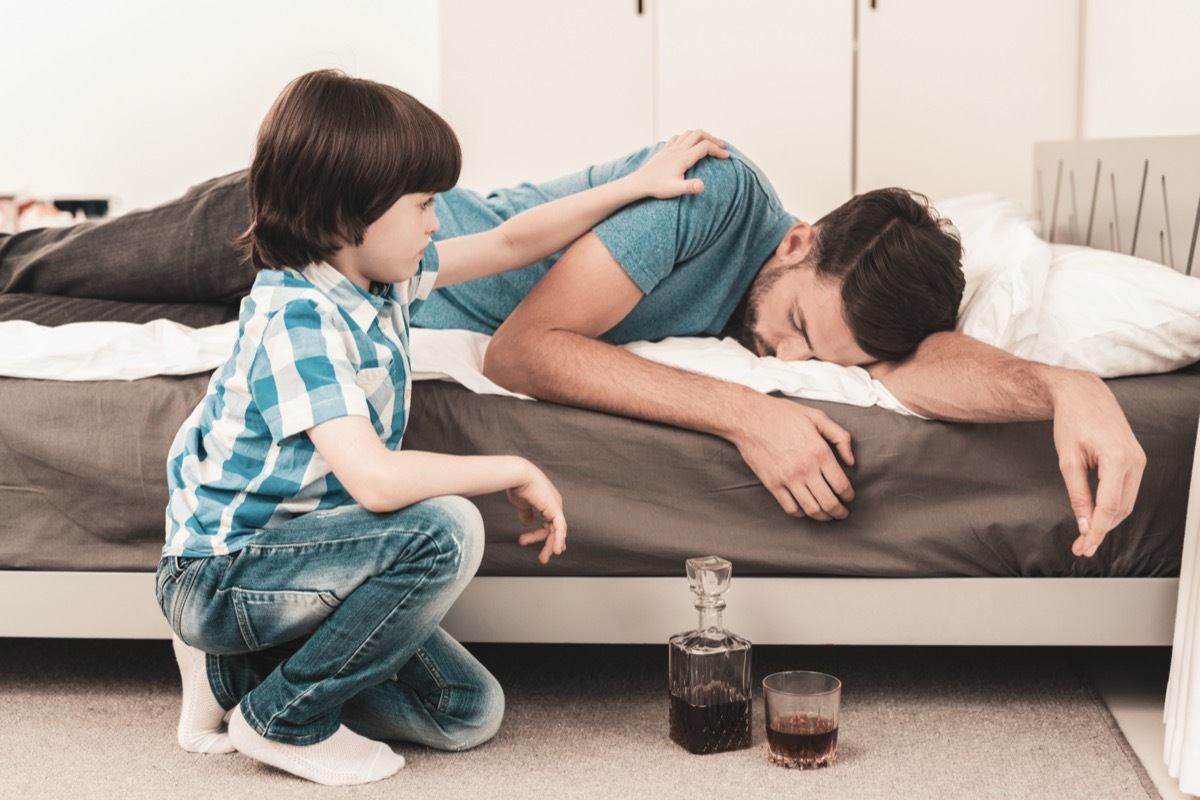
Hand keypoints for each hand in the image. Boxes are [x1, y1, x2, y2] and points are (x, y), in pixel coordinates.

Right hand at [507, 461, 567, 563]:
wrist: (518, 475)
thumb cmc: (518, 486)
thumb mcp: (522, 504)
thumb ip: (526, 514)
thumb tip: (527, 524)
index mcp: (547, 502)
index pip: (549, 522)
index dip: (544, 535)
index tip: (538, 545)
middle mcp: (554, 505)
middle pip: (553, 529)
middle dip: (548, 544)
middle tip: (542, 558)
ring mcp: (556, 507)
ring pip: (557, 531)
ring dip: (551, 546)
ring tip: (543, 558)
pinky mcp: (555, 510)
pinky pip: (560, 528)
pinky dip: (559, 540)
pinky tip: (556, 550)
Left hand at [632, 129, 728, 198]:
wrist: (640, 182)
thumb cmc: (658, 187)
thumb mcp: (675, 190)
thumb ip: (690, 187)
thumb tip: (702, 186)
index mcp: (684, 157)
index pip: (706, 147)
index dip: (718, 151)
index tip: (726, 157)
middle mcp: (678, 149)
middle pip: (700, 134)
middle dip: (713, 139)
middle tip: (722, 147)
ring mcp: (671, 147)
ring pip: (690, 133)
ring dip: (702, 136)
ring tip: (709, 144)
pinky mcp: (665, 149)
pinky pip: (679, 136)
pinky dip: (688, 137)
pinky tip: (690, 144)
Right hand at [730, 395, 855, 519]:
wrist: (749, 418)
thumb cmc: (783, 415)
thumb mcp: (817, 417)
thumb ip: (840, 437)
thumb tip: (850, 461)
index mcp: (819, 452)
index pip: (841, 485)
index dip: (849, 496)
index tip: (849, 497)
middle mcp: (805, 469)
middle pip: (829, 502)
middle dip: (839, 512)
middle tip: (842, 513)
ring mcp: (787, 478)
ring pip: (811, 509)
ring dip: (823, 517)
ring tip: (827, 516)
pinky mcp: (772, 484)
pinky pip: (790, 508)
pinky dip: (801, 513)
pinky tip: (805, 509)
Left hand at [1049, 371, 1145, 557]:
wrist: (1083, 394)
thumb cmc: (1072, 421)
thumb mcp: (1068, 461)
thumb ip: (1078, 494)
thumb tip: (1083, 523)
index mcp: (1117, 458)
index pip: (1110, 507)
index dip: (1096, 531)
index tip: (1084, 546)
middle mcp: (1135, 460)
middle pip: (1121, 509)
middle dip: (1101, 530)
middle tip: (1081, 546)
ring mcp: (1139, 460)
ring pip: (1127, 503)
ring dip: (1108, 521)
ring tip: (1085, 536)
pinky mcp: (1136, 459)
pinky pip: (1127, 491)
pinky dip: (1113, 506)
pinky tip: (1097, 516)